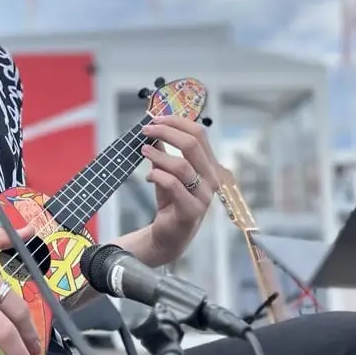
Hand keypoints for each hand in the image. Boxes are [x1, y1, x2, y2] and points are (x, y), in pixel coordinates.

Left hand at [140, 114, 221, 262]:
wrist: (169, 235)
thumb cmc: (171, 202)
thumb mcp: (166, 172)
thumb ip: (163, 152)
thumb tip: (153, 128)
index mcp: (209, 165)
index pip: (199, 134)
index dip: (177, 122)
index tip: (156, 119)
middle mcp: (211, 179)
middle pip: (192, 144)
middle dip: (166, 132)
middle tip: (146, 130)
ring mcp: (204, 196)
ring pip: (182, 165)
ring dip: (158, 155)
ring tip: (143, 151)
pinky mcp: (191, 210)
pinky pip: (173, 185)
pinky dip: (157, 175)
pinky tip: (149, 177)